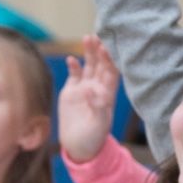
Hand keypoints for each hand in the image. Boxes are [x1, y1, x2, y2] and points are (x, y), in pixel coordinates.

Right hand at [58, 34, 118, 162]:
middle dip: (100, 50)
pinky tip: (71, 59)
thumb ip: (97, 107)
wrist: (79, 146)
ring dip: (88, 52)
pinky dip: (73, 66)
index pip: (111, 72)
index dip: (110, 60)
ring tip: (87, 38)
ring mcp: (84, 88)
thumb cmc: (93, 138)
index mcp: (108, 94)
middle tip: (97, 36)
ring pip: (88, 65)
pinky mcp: (71, 91)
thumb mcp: (98, 125)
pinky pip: (74, 74)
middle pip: (100, 64)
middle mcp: (97, 87)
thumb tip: (90, 90)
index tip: (108, 48)